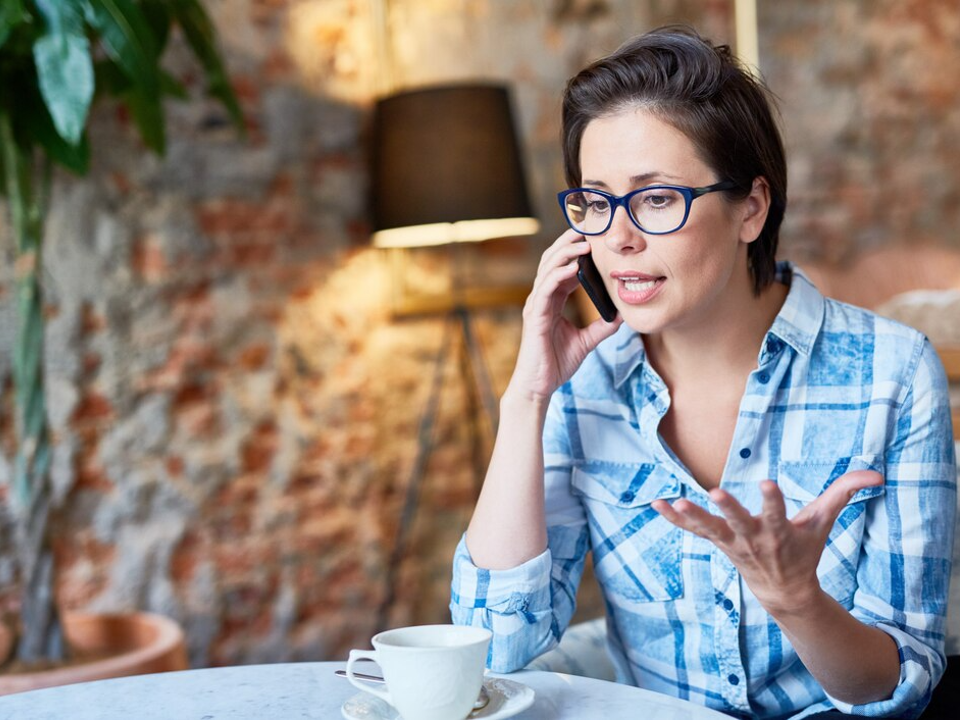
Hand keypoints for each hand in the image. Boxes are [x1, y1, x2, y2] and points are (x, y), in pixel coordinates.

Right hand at [509, 229, 621, 401]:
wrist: (539, 387)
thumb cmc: (556, 364)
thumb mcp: (586, 342)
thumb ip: (601, 327)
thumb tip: (623, 316)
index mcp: (552, 301)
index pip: (563, 267)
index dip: (576, 251)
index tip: (594, 237)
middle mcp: (542, 298)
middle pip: (553, 260)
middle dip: (569, 242)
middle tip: (589, 227)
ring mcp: (536, 305)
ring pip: (547, 269)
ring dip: (566, 253)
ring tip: (584, 242)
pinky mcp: (535, 316)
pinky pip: (546, 289)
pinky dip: (559, 275)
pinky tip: (574, 267)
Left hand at [651, 470, 882, 615]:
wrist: (784, 591)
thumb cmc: (804, 549)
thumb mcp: (824, 521)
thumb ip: (844, 492)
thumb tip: (876, 473)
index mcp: (781, 531)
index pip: (778, 512)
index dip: (773, 499)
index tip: (768, 483)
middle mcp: (754, 538)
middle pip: (739, 522)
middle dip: (729, 509)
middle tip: (716, 493)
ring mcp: (732, 543)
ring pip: (710, 530)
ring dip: (693, 517)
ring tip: (676, 502)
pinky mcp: (718, 543)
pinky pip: (692, 531)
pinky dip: (674, 520)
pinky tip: (657, 504)